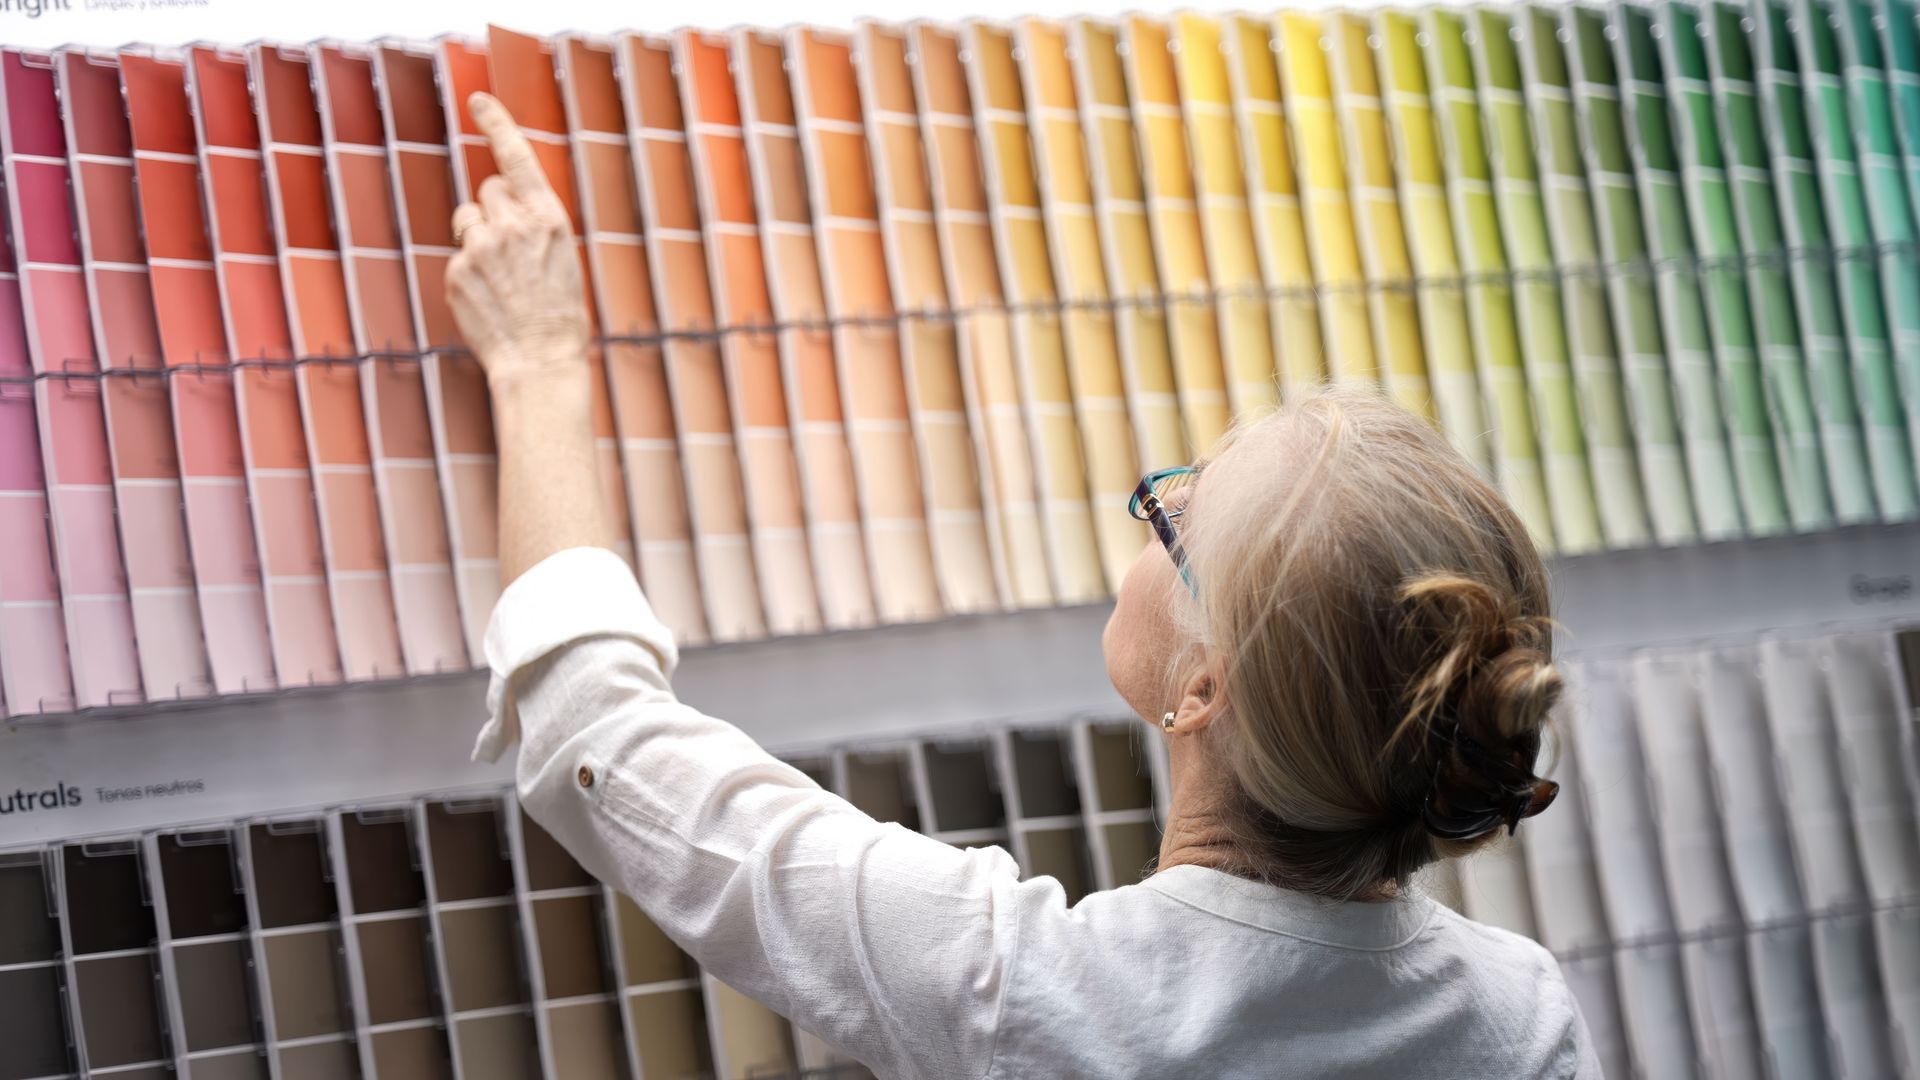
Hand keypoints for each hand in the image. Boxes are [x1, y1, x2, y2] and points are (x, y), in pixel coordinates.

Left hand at [446, 92, 589, 391]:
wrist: (540, 360)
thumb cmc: (560, 313)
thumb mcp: (562, 255)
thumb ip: (533, 222)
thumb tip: (501, 203)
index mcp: (548, 217)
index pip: (516, 156)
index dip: (496, 124)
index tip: (478, 101)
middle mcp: (512, 224)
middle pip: (488, 188)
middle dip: (495, 208)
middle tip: (512, 246)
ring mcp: (480, 247)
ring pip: (467, 219)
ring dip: (478, 237)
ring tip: (500, 276)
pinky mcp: (456, 271)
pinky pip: (458, 255)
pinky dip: (469, 272)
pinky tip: (489, 298)